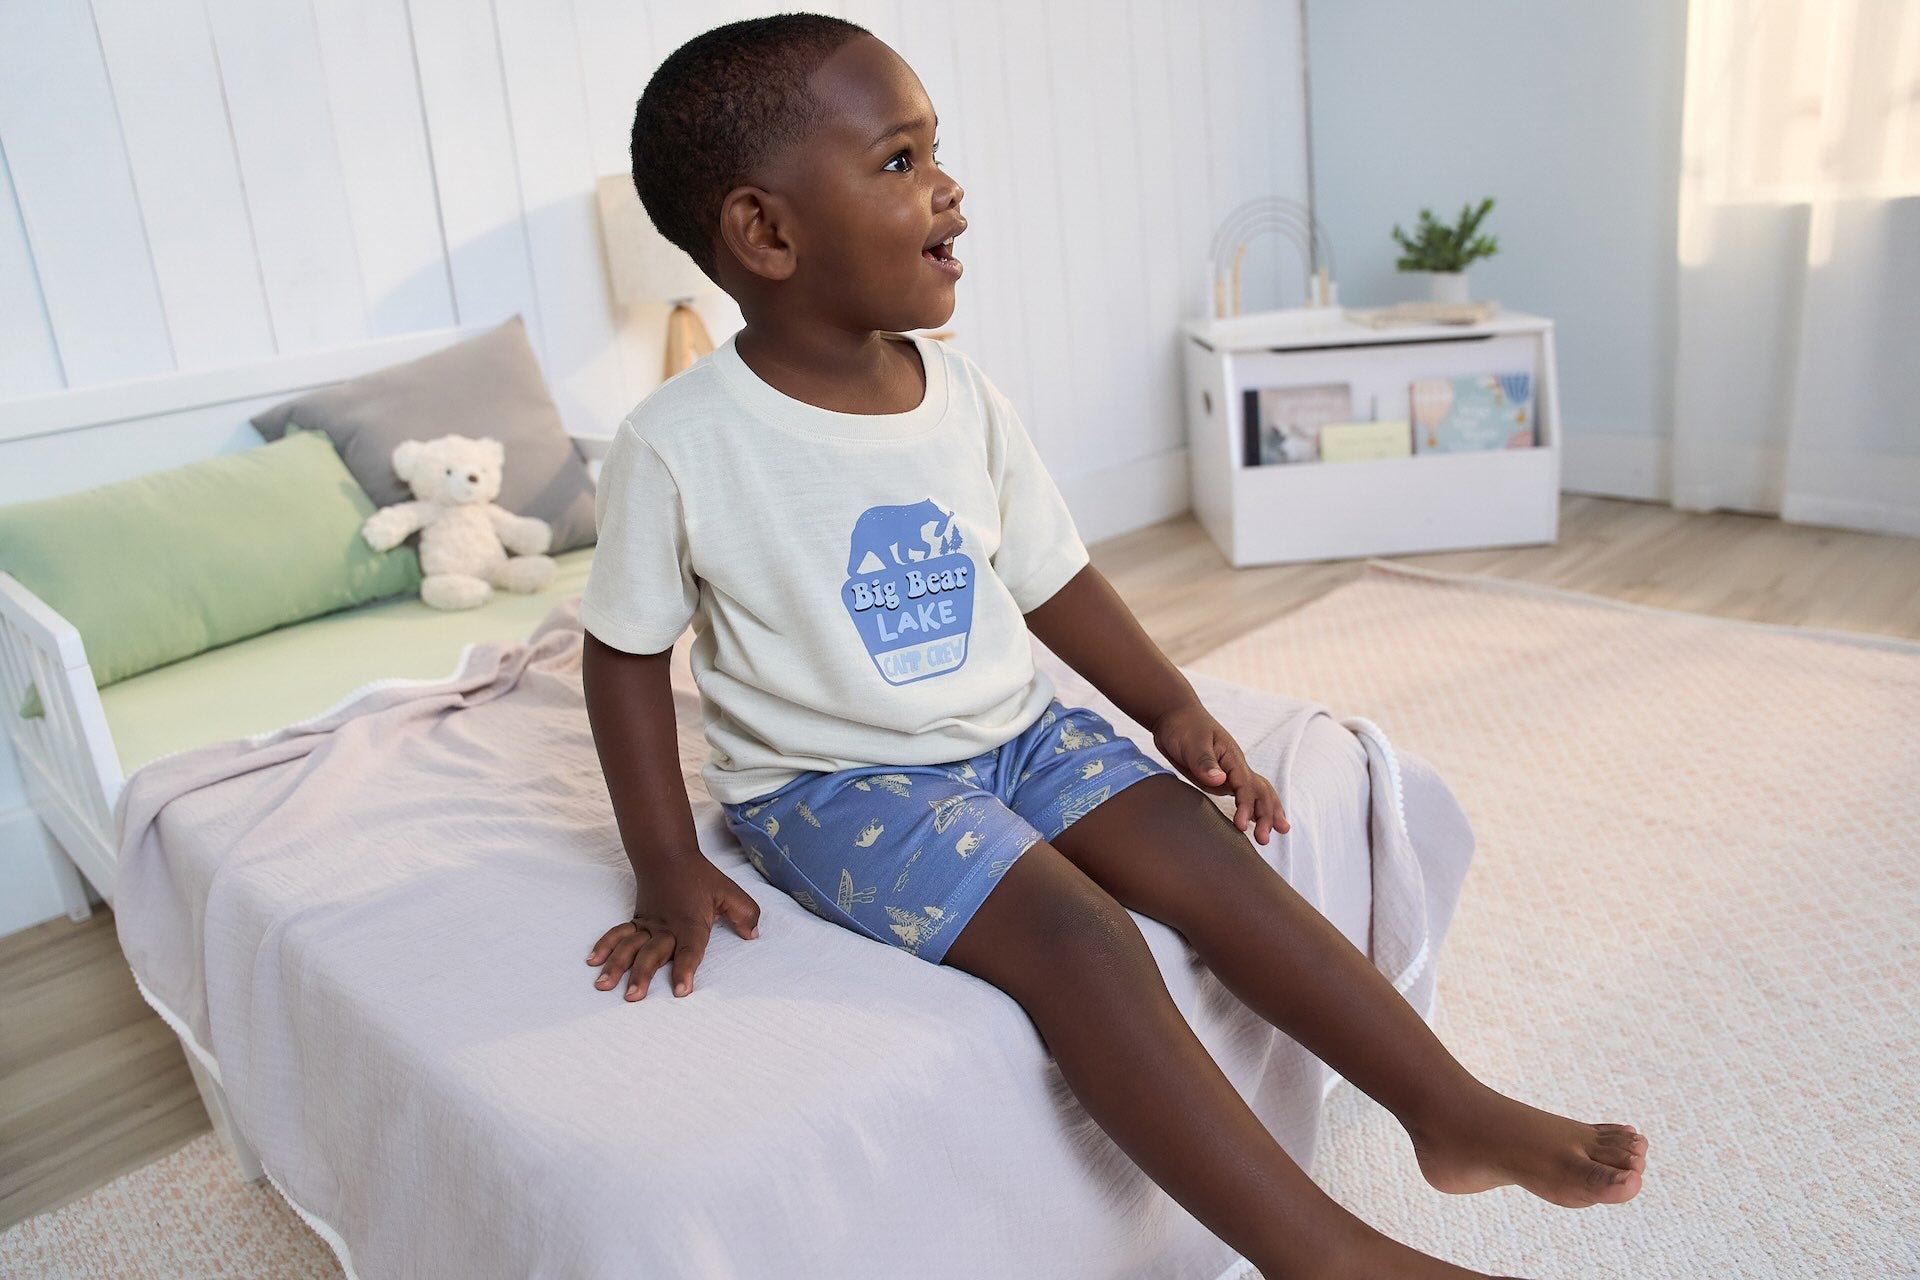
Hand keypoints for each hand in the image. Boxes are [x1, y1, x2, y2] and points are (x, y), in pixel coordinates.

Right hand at [587, 853, 760, 1000]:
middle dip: (642, 975)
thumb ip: (746, 914)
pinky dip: (604, 946)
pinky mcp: (637, 921)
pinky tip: (593, 962)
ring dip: (616, 966)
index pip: (689, 950)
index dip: (685, 970)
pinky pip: (618, 934)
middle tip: (633, 997)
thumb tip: (753, 935)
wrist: (668, 855)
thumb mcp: (730, 892)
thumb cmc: (702, 878)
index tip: (681, 991)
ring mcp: (648, 924)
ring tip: (603, 985)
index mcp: (691, 923)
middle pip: (653, 953)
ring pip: (630, 946)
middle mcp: (666, 927)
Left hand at [1150, 701, 1289, 844]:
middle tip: (1264, 839)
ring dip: (1266, 813)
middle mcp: (1236, 767)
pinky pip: (1241, 796)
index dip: (1246, 806)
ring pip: (1256, 794)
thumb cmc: (1183, 726)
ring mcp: (1230, 774)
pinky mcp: (1220, 779)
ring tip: (1277, 833)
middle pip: (1259, 792)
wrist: (1173, 717)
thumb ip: (1204, 761)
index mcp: (1232, 758)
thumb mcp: (1191, 742)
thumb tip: (1220, 780)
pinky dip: (1251, 809)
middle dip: (1265, 815)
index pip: (1245, 786)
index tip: (1241, 825)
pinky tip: (1255, 822)